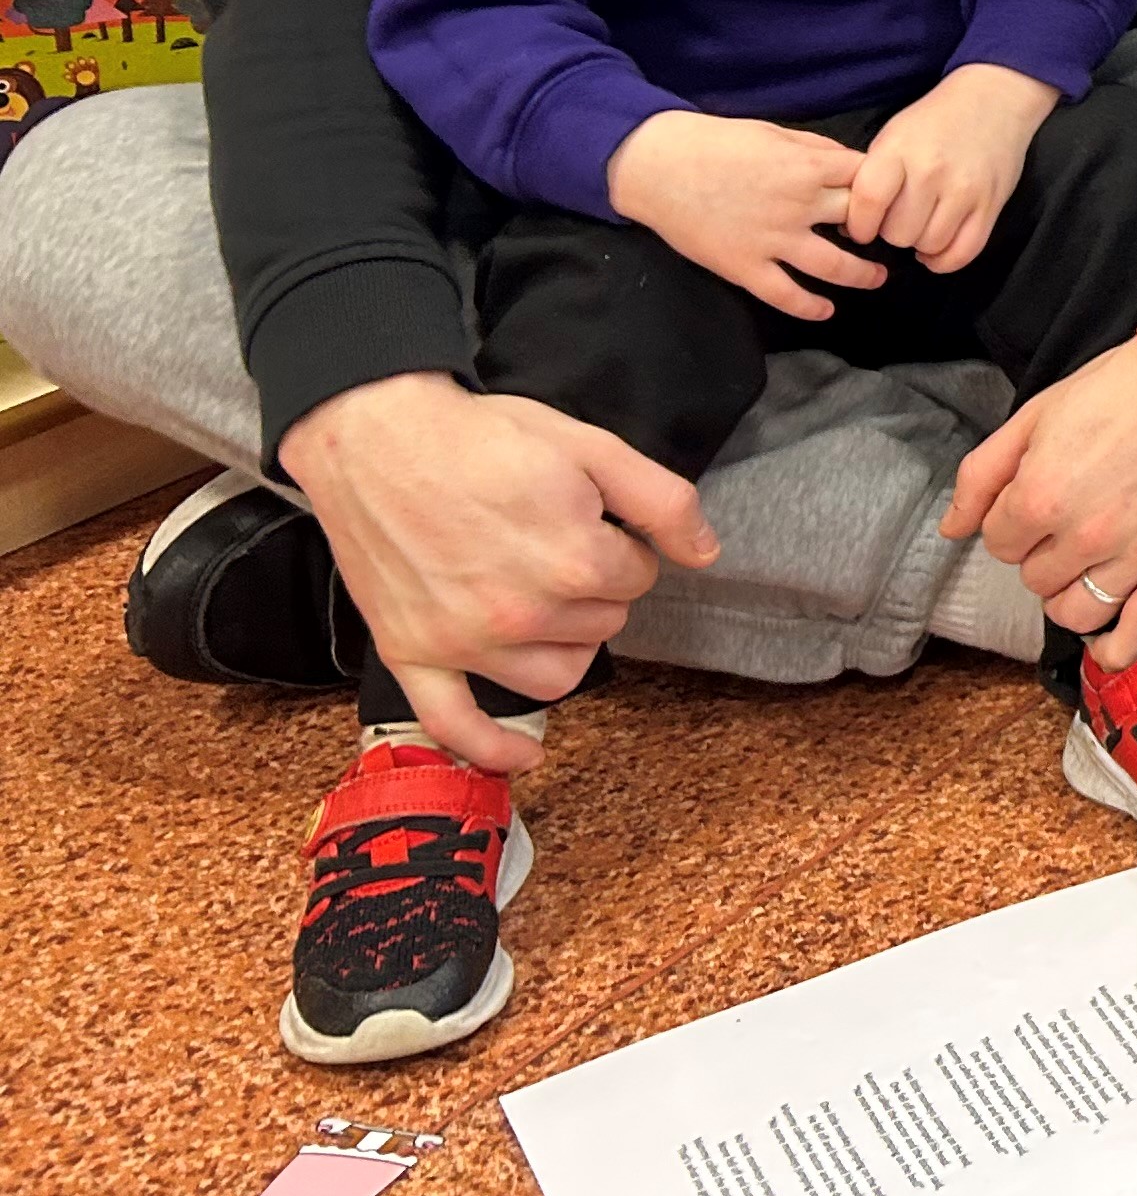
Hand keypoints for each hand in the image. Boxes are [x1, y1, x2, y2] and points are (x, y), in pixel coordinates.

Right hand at [277, 368, 721, 770]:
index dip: (623, 545)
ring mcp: (463, 643)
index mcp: (574, 562)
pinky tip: (523, 759)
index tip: (592, 521)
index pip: (640, 578)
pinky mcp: (412, 654)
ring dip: (563, 644)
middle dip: (596, 588)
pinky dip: (490, 748)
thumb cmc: (479, 437)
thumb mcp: (589, 446)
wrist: (373, 436)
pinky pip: (454, 725)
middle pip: (603, 624)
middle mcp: (521, 615)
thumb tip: (705, 554)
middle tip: (554, 543)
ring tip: (542, 600)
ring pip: (555, 677)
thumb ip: (661, 501)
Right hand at [606, 111, 885, 318]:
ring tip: (877, 278)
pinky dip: (810, 307)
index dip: (883, 188)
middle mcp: (798, 206)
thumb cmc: (714, 142)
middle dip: (879, 231)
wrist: (657, 165)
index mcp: (807, 168)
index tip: (888, 197)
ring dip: (862, 275)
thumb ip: (815, 148)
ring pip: (834, 267)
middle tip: (889, 238)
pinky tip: (826, 310)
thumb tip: (849, 161)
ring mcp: (772, 240)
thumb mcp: (773, 132)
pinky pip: (786, 295)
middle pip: (860, 222)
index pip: (867, 180)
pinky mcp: (745, 266)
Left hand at [846, 65, 1061, 271]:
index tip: (862, 228)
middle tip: (898, 220)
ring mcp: (964, 190)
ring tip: (921, 227)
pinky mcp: (991, 205)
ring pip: (929, 245)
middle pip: (898, 233)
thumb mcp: (893, 137)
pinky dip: (944, 260)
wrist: (993, 100)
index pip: (867, 203)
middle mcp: (931, 172)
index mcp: (899, 150)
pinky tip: (936, 249)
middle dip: (892, 233)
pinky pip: (963, 253)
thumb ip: (872, 177)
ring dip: (920, 244)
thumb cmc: (934, 121)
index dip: (859, 225)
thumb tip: (849, 228)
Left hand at [941, 292, 1136, 665]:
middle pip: (1034, 576)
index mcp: (1042, 494)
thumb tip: (952, 527)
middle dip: (1042, 550)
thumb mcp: (1039, 412)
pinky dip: (1115, 649)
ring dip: (1069, 593)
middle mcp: (1086, 534)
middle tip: (1070, 516)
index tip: (1037, 497)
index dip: (1012, 518)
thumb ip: (984, 473)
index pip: (997, 541)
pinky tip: (1106, 643)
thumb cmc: (1130, 383)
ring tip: (1086, 564)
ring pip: (1075, 611)